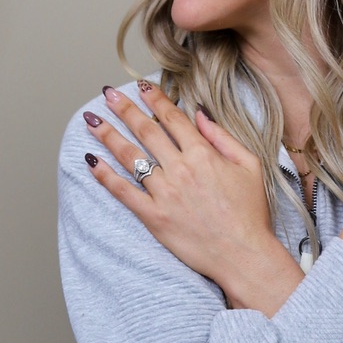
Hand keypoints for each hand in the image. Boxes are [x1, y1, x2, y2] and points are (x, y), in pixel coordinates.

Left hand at [83, 82, 303, 315]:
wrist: (243, 255)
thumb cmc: (250, 213)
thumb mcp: (249, 166)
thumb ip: (223, 137)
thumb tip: (199, 114)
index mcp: (203, 155)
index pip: (172, 118)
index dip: (154, 99)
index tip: (141, 86)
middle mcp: (180, 169)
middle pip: (146, 132)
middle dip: (125, 109)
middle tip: (109, 94)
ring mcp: (164, 193)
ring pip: (130, 157)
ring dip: (108, 136)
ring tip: (92, 120)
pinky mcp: (154, 217)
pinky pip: (124, 192)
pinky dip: (105, 176)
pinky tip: (92, 162)